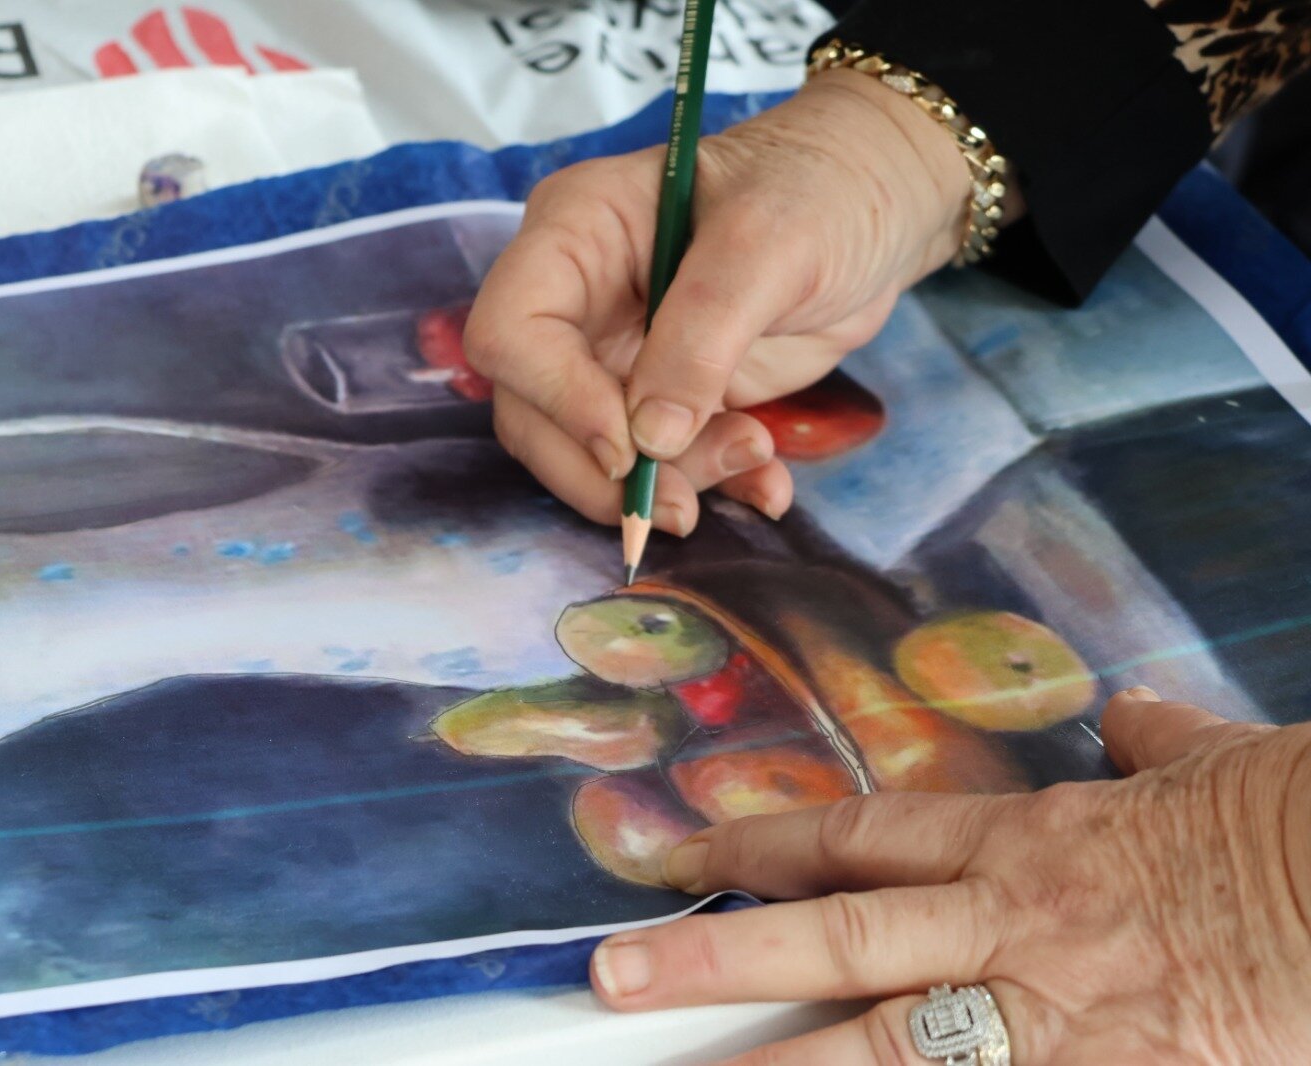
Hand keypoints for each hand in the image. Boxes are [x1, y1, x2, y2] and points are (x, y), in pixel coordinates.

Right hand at [464, 69, 972, 534]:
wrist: (876, 210)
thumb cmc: (818, 189)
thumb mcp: (768, 244)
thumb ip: (703, 335)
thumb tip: (649, 438)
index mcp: (574, 233)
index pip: (510, 332)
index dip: (557, 399)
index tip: (631, 447)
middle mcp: (577, 301)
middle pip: (532, 414)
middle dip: (603, 474)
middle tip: (681, 507)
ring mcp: (617, 355)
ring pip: (590, 456)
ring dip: (668, 484)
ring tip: (755, 454)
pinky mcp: (664, 401)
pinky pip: (660, 468)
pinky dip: (710, 489)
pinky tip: (766, 485)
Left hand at [588, 689, 1310, 1063]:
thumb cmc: (1294, 816)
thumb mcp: (1211, 761)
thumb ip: (1150, 737)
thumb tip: (1132, 715)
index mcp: (1023, 839)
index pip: (856, 838)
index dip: (758, 848)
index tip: (675, 860)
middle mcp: (1011, 922)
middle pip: (837, 938)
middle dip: (720, 958)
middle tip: (612, 977)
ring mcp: (1053, 1014)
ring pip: (887, 1049)